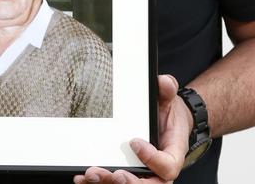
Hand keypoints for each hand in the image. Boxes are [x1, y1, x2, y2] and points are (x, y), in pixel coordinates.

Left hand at [73, 74, 191, 183]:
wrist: (166, 121)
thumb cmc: (168, 113)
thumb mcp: (169, 99)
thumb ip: (167, 90)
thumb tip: (164, 82)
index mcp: (173, 153)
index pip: (167, 166)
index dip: (153, 159)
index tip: (134, 142)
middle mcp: (159, 169)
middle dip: (130, 182)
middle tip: (114, 174)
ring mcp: (145, 173)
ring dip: (109, 183)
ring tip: (91, 175)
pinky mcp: (130, 172)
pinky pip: (116, 182)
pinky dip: (100, 182)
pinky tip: (82, 177)